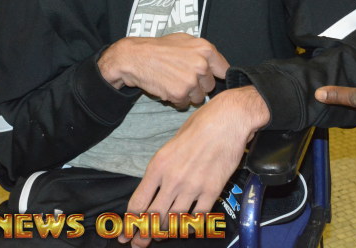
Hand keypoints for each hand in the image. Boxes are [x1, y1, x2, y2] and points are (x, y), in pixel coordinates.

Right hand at [98, 33, 228, 107]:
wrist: (136, 58)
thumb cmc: (160, 48)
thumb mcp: (186, 40)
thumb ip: (204, 52)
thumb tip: (219, 66)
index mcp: (206, 49)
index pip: (224, 70)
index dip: (216, 75)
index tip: (210, 77)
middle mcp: (202, 65)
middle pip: (210, 86)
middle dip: (199, 84)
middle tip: (183, 77)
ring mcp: (191, 81)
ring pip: (199, 97)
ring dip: (189, 94)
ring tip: (175, 82)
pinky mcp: (180, 94)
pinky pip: (185, 104)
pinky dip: (177, 100)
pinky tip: (168, 88)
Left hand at [121, 87, 269, 246]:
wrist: (229, 119)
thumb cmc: (202, 124)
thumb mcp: (172, 142)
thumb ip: (164, 166)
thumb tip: (157, 185)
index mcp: (158, 166)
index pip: (137, 203)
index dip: (130, 223)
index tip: (126, 232)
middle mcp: (172, 179)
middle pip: (153, 217)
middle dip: (144, 235)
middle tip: (140, 243)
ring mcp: (193, 187)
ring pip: (174, 221)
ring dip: (166, 232)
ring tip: (162, 237)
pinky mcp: (212, 190)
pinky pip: (198, 218)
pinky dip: (190, 226)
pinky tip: (187, 228)